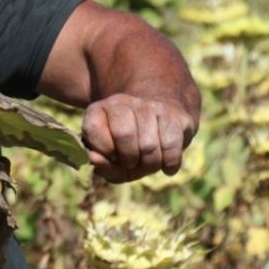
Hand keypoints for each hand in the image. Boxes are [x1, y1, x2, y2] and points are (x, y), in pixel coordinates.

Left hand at [81, 93, 196, 182]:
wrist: (158, 126)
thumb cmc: (128, 150)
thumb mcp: (110, 161)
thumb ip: (101, 164)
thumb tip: (94, 159)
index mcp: (98, 110)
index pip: (93, 129)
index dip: (103, 152)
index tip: (112, 157)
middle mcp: (122, 102)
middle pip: (124, 135)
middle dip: (129, 160)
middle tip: (132, 163)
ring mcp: (149, 106)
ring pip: (149, 145)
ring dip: (150, 165)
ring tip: (149, 163)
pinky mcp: (175, 114)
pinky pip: (171, 146)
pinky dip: (169, 163)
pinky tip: (166, 165)